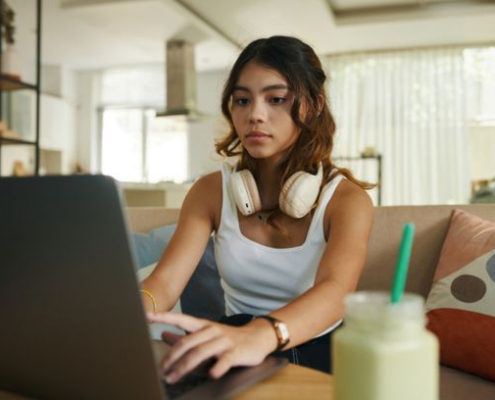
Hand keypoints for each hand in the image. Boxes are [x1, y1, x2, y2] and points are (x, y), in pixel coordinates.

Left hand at [147, 312, 276, 382]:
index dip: (165, 317)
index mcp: (204, 326)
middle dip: (171, 357)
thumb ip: (185, 335)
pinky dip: (218, 367)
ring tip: (173, 377)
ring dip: (184, 366)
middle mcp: (212, 331)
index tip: (149, 316)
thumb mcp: (207, 334)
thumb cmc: (228, 338)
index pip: (182, 318)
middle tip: (161, 370)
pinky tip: (211, 374)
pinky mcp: (235, 352)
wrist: (258, 337)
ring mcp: (224, 341)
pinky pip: (225, 360)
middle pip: (188, 342)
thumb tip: (164, 335)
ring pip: (201, 352)